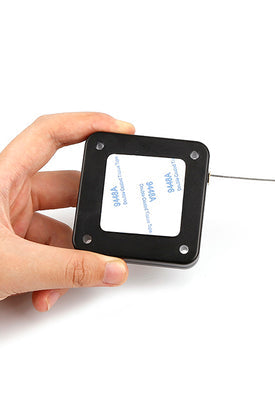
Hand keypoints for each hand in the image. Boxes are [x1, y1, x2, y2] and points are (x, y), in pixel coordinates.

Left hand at [0, 112, 134, 310]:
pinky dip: (53, 273)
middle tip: (113, 221)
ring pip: (58, 227)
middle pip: (66, 187)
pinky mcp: (10, 245)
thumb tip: (112, 267)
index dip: (89, 124)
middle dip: (90, 213)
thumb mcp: (8, 266)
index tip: (122, 129)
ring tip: (71, 277)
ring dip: (70, 256)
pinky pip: (46, 251)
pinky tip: (46, 292)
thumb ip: (67, 269)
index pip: (50, 134)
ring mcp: (8, 220)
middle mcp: (5, 192)